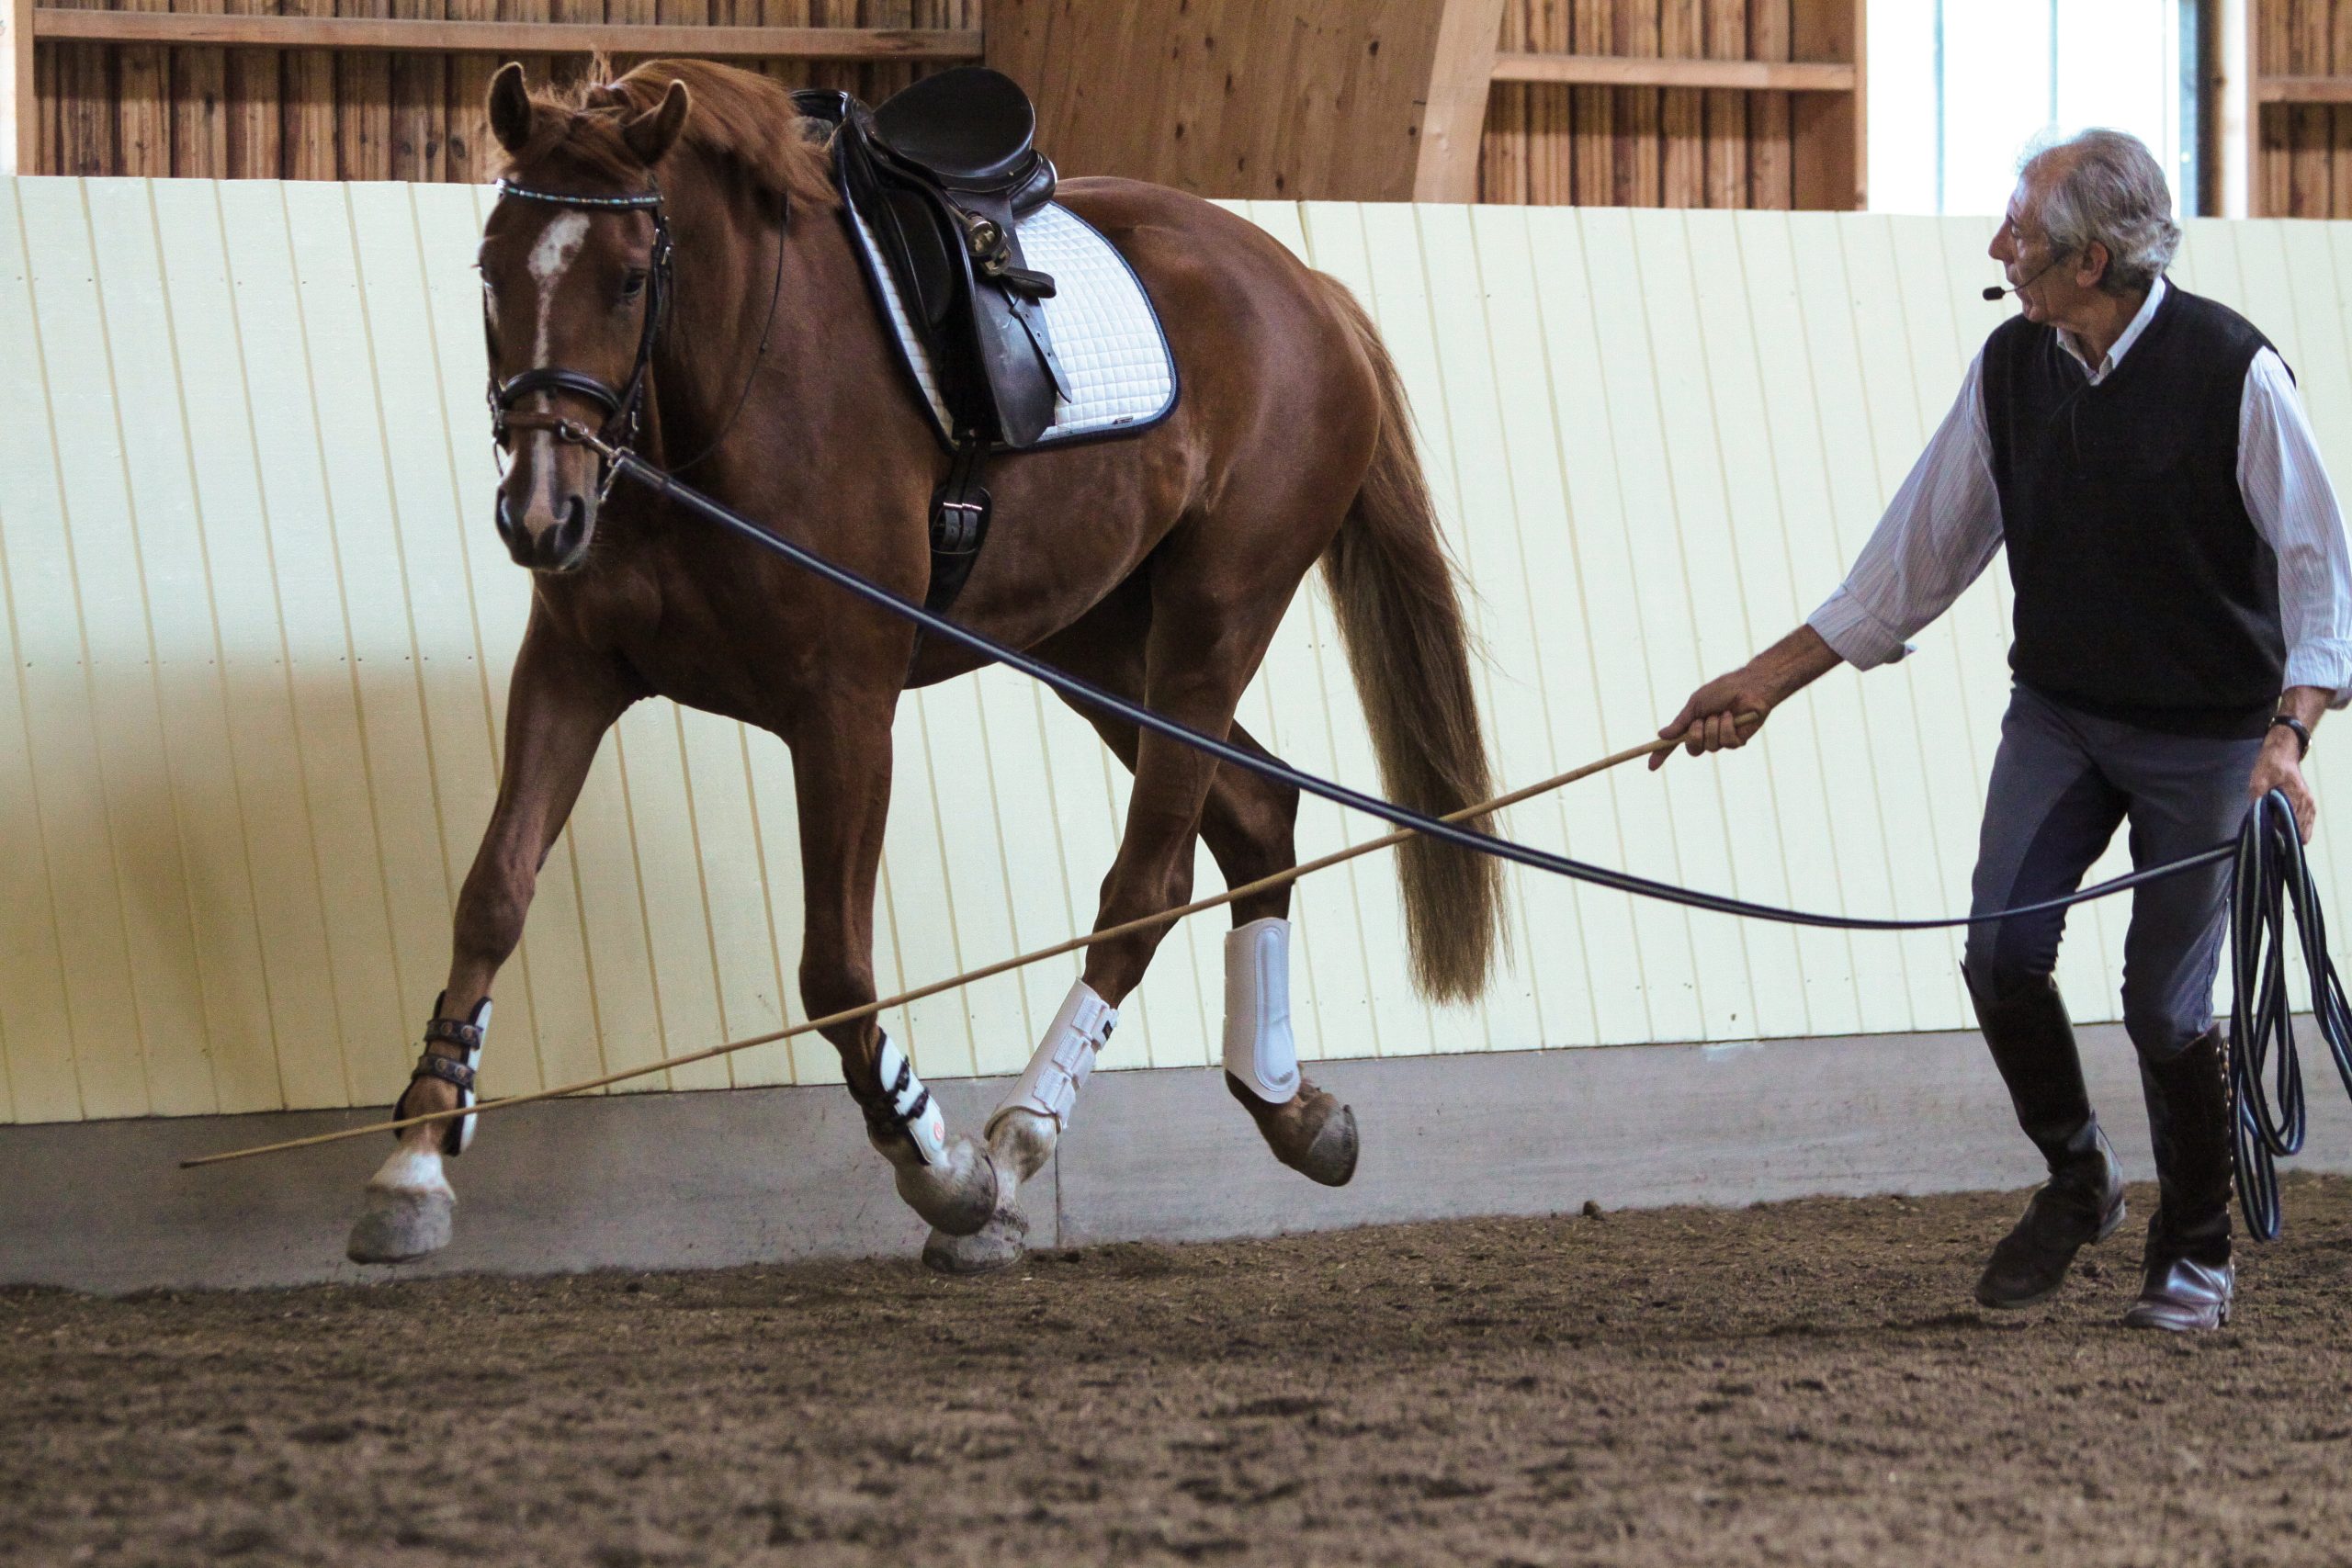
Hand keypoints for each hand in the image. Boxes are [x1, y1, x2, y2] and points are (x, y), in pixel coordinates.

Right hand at [1652, 667, 1770, 770]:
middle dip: (1694, 735)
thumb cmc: (1722, 690)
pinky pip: (1726, 743)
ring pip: (1710, 746)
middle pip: (1692, 749)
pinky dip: (1727, 727)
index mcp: (1693, 725)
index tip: (1651, 766)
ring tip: (1722, 712)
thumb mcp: (1695, 704)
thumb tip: (1662, 735)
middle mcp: (1706, 734)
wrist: (1748, 685)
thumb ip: (1680, 722)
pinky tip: (1732, 715)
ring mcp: (1722, 739)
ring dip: (1713, 727)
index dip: (1662, 755)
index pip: (1674, 744)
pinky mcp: (1737, 740)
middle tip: (1701, 720)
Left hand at [2248, 728, 2317, 843]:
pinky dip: (2296, 829)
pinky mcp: (2311, 806)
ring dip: (2290, 834)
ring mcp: (2311, 805)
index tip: (2265, 836)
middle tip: (2269, 835)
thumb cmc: (2268, 768)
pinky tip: (2283, 827)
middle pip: (2299, 834)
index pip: (2289, 827)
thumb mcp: (2257, 783)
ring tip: (2274, 830)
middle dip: (2283, 838)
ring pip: (2304, 832)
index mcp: (2295, 796)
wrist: (2282, 754)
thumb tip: (2256, 823)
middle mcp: (2307, 803)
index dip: (2276, 835)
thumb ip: (2258, 803)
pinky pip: (2307, 825)